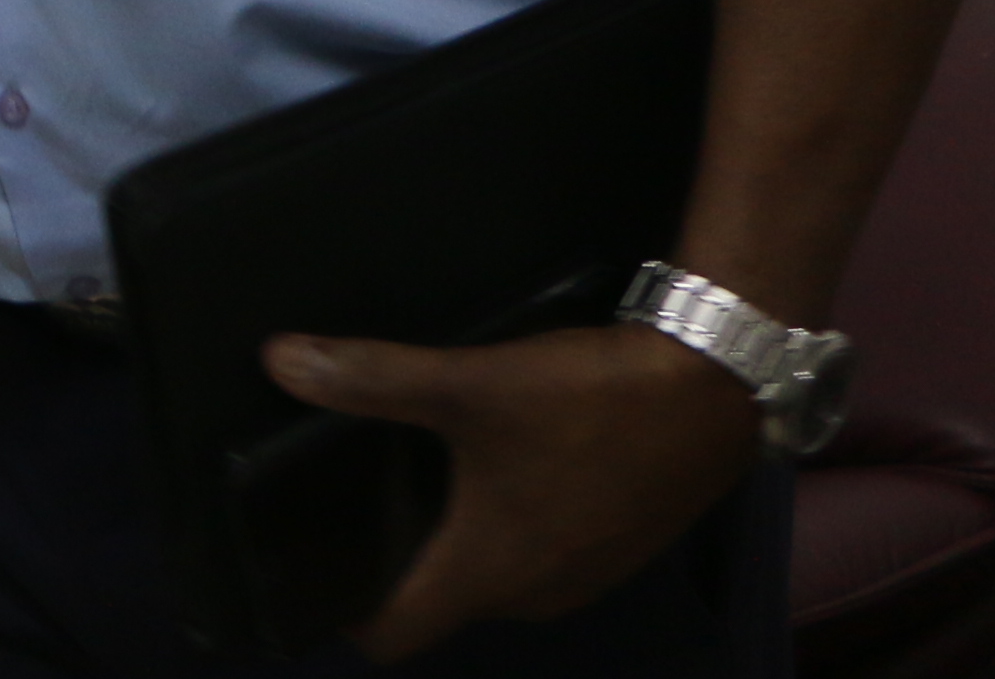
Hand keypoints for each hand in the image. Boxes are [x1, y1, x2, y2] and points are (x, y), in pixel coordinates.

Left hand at [264, 320, 760, 656]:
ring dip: (453, 546)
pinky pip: (535, 556)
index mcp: (488, 574)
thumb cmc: (589, 403)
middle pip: (440, 604)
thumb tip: (281, 361)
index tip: (305, 575)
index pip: (396, 633)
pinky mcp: (613, 549)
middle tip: (341, 508)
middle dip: (393, 569)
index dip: (346, 615)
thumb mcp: (469, 384)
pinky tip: (485, 474)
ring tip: (405, 487)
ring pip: (491, 579)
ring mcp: (581, 578)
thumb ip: (372, 378)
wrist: (713, 391)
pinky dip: (504, 530)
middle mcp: (533, 595)